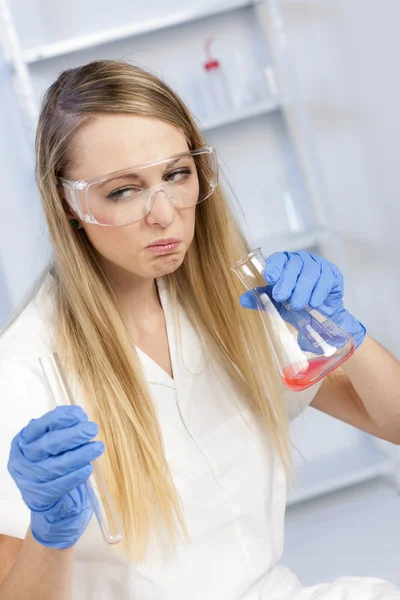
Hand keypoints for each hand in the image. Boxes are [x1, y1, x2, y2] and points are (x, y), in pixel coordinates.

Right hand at [7, 405, 104, 548]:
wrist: (47, 498)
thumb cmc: (52, 462)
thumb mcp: (52, 443)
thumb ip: (62, 429)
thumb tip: (79, 416)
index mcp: (23, 441)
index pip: (39, 427)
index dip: (59, 419)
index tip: (80, 414)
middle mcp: (22, 460)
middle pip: (47, 446)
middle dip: (72, 435)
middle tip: (92, 428)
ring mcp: (28, 480)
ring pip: (54, 466)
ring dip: (79, 455)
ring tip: (97, 447)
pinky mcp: (39, 497)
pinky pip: (59, 486)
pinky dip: (75, 476)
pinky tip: (88, 468)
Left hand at [240, 250, 365, 348]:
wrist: (319, 316)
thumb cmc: (296, 305)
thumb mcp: (276, 304)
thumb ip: (262, 299)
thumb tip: (243, 299)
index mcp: (285, 264)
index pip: (278, 259)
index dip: (274, 266)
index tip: (270, 278)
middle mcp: (301, 260)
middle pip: (294, 265)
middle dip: (287, 281)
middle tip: (281, 296)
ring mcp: (318, 265)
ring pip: (310, 272)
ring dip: (303, 289)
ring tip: (298, 304)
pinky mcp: (332, 274)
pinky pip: (325, 280)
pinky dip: (319, 291)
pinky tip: (314, 302)